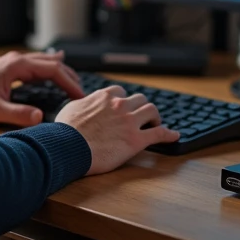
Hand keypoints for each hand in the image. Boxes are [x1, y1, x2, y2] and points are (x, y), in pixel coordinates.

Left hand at [0, 51, 84, 126]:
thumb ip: (17, 113)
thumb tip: (40, 117)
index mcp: (15, 66)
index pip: (52, 69)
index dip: (69, 81)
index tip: (80, 96)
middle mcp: (16, 60)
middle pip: (51, 63)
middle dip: (69, 76)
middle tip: (83, 93)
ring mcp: (12, 63)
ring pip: (44, 63)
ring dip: (60, 72)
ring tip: (75, 84)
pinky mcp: (8, 69)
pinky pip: (36, 66)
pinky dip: (49, 70)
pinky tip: (54, 69)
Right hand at [54, 86, 179, 175]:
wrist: (68, 147)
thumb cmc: (65, 130)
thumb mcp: (71, 108)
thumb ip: (83, 103)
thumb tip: (83, 103)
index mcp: (104, 97)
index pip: (120, 92)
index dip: (123, 100)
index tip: (124, 107)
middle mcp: (119, 105)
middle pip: (139, 99)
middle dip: (141, 107)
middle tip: (141, 116)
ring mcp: (130, 121)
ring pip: (152, 110)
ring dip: (154, 116)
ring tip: (155, 124)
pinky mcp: (136, 140)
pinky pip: (159, 133)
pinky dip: (169, 134)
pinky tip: (174, 135)